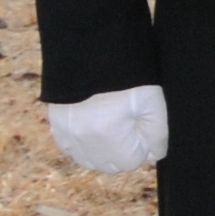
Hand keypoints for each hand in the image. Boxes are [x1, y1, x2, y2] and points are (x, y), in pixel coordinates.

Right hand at [46, 84, 167, 173]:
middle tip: (128, 124)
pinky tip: (94, 127)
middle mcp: (84, 140)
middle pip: (110, 165)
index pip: (132, 162)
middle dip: (123, 151)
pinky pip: (71, 150)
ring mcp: (67, 134)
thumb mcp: (153, 102)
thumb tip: (152, 157)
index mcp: (109, 135)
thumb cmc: (127, 76)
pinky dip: (84, 145)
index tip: (141, 126)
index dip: (142, 145)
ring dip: (103, 151)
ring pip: (89, 161)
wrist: (92, 50)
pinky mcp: (57, 126)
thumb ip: (158, 135)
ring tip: (112, 126)